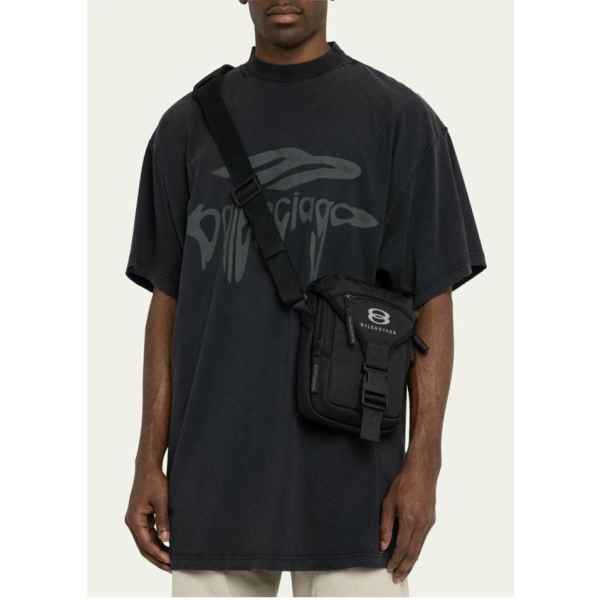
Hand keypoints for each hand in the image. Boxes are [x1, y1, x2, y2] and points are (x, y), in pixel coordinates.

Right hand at [125, 466, 170, 571]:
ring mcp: (136, 519)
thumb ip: (163, 520)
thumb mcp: (162, 501)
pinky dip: (157, 540)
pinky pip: (148, 533)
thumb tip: (166, 539)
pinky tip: (166, 545)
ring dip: (157, 550)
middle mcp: (133, 522)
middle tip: (171, 568)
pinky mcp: (142, 515)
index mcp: (134, 519)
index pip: (146, 544)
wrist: (148, 467)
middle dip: (157, 557)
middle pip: (144, 546)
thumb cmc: (154, 481)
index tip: (170, 562)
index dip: (159, 554)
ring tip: (170, 560)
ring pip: (146, 541)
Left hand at [380, 459, 436, 582]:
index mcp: (410, 518)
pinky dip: (416, 550)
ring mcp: (428, 522)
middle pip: (413, 552)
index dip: (395, 560)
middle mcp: (422, 523)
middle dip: (405, 567)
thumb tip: (383, 545)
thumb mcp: (388, 502)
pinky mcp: (431, 519)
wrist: (422, 471)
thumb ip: (386, 525)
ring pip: (420, 548)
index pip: (402, 547)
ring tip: (403, 571)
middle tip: (397, 578)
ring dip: (411, 561)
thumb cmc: (403, 482)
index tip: (389, 568)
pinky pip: (423, 539)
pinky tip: (410, 554)